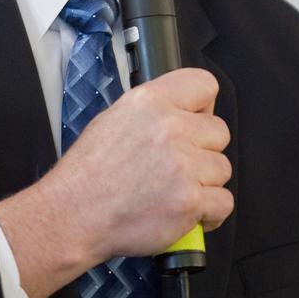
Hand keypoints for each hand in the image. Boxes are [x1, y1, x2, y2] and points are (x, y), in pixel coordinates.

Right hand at [0, 68, 232, 297]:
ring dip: (205, 183)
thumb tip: (184, 115)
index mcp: (151, 101)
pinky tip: (189, 212)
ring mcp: (183, 165)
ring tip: (177, 190)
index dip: (203, 107)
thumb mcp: (115, 117)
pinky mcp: (189, 201)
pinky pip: (224, 202)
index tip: (195, 122)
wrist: (74, 213)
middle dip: (204, 150)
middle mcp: (171, 127)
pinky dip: (210, 212)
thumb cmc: (89, 172)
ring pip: (222, 169)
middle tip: (180, 164)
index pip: (204, 84)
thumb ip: (155, 111)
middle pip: (219, 132)